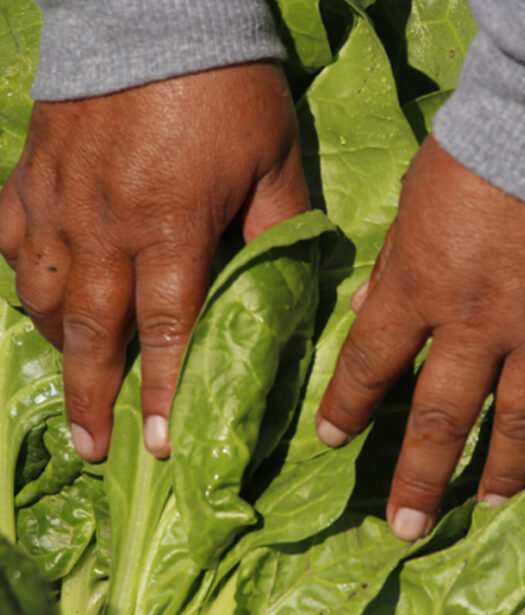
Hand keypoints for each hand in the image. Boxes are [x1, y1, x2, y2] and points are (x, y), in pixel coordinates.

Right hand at [0, 62, 308, 459]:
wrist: (157, 11)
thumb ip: (278, 227)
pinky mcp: (31, 171)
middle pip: (93, 330)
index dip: (165, 390)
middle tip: (91, 447)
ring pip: (44, 294)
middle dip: (92, 396)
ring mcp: (58, 200)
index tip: (162, 443)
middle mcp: (106, 226)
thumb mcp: (274, 160)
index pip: (169, 329)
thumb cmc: (228, 88)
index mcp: (173, 228)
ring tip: (71, 380)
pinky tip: (34, 294)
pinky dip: (20, 275)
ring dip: (59, 345)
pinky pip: (9, 238)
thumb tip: (284, 278)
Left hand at [317, 137, 524, 539]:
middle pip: (444, 419)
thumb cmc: (483, 153)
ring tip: (483, 512)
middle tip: (403, 527)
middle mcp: (480, 323)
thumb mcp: (415, 202)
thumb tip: (366, 314)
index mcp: (422, 285)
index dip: (348, 408)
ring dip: (499, 477)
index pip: (373, 365)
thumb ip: (392, 266)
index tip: (332, 439)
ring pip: (521, 427)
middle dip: (419, 479)